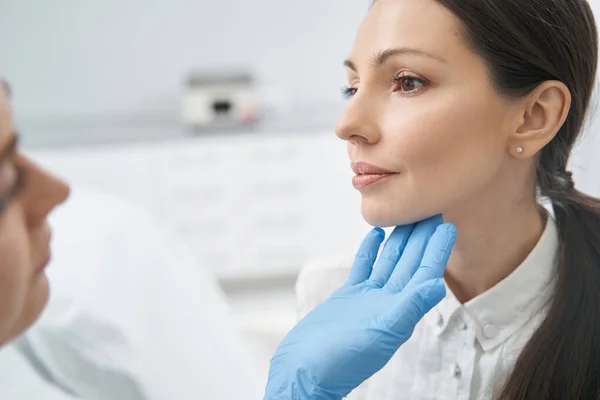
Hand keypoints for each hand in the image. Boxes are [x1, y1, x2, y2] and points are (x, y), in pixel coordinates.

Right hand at [264, 215, 455, 399]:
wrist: (304, 369)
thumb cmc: (341, 360)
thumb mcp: (380, 332)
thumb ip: (409, 307)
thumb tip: (439, 285)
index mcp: (400, 311)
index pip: (424, 273)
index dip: (436, 250)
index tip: (446, 224)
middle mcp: (388, 303)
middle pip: (409, 263)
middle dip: (421, 238)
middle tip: (430, 210)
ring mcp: (367, 298)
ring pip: (388, 262)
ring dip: (399, 240)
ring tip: (408, 215)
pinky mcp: (347, 297)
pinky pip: (364, 268)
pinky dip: (370, 251)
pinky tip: (376, 235)